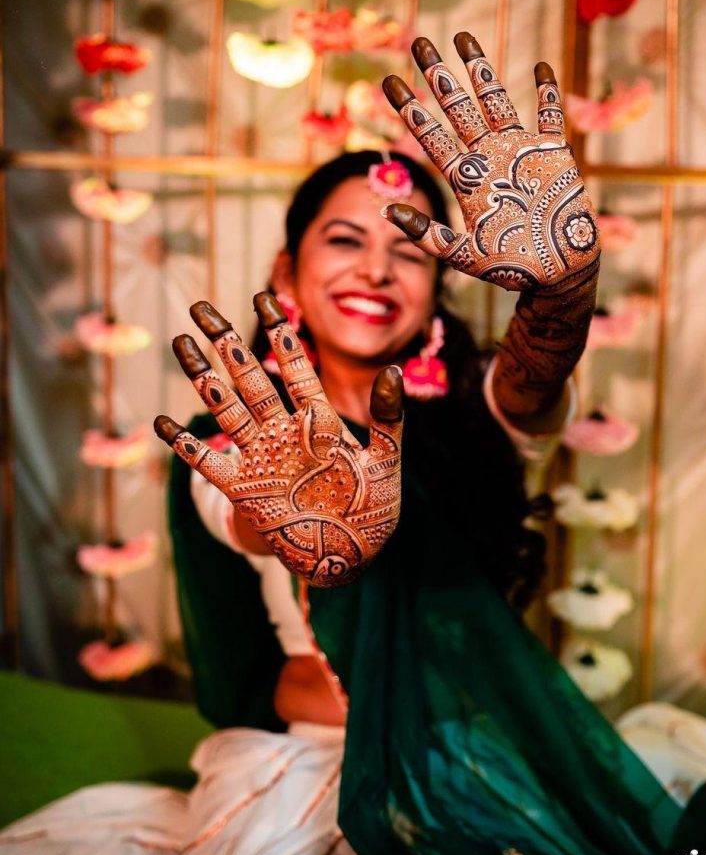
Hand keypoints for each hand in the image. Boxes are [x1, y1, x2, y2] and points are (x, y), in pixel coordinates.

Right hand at [154, 293, 402, 587]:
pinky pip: (209, 461)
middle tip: (201, 307)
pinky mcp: (245, 489)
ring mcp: (262, 458)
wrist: (349, 557)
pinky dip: (187, 444)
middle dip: (226, 342)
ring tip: (180, 343)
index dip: (280, 332)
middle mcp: (285, 432)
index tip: (264, 297)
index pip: (295, 366)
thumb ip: (389, 418)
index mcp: (319, 421)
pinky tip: (163, 423)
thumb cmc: (373, 510)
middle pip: (250, 378)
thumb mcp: (387, 462)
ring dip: (203, 377)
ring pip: (226, 408)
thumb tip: (394, 370)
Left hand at [382, 32, 599, 292]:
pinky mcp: (554, 155)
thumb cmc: (512, 268)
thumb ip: (428, 237)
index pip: (431, 137)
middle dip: (438, 75)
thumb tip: (388, 213)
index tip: (389, 81)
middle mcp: (489, 158)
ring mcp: (520, 153)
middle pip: (458, 108)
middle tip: (419, 42)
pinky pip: (551, 117)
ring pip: (496, 101)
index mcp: (467, 179)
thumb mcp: (465, 257)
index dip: (410, 109)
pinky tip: (542, 68)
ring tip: (463, 37)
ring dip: (481, 70)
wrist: (558, 273)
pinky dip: (548, 94)